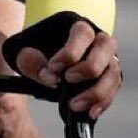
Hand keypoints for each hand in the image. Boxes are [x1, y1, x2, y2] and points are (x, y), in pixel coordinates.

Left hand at [4, 11, 122, 120]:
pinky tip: (89, 112)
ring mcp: (106, 57)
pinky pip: (114, 88)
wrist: (39, 61)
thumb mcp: (23, 53)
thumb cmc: (32, 52)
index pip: (83, 32)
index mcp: (74, 24)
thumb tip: (51, 79)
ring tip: (75, 105)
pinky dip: (103, 102)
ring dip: (97, 91)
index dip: (71, 51)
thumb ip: (32, 62)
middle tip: (68, 80)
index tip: (53, 67)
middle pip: (107, 45)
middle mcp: (96, 38)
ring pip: (114, 70)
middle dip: (90, 66)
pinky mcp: (109, 76)